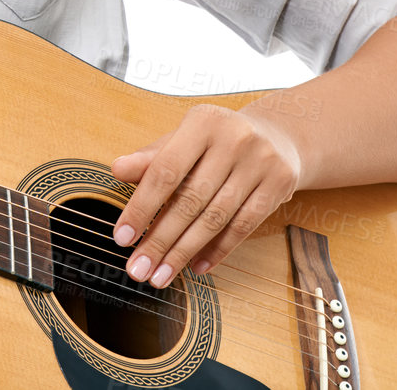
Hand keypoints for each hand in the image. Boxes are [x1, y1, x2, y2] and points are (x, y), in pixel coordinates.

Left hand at [109, 103, 301, 287]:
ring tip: (161, 275)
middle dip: (160, 240)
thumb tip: (117, 170)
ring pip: (216, 218)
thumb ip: (150, 158)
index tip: (121, 238)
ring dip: (184, 252)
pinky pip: (244, 226)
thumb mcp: (182, 141)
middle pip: (190, 200)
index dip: (142, 207)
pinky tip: (196, 266)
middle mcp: (234, 138)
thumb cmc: (213, 142)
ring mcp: (261, 161)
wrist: (275, 136)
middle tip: (138, 269)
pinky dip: (217, 250)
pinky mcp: (280, 183)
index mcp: (202, 121)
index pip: (166, 171)